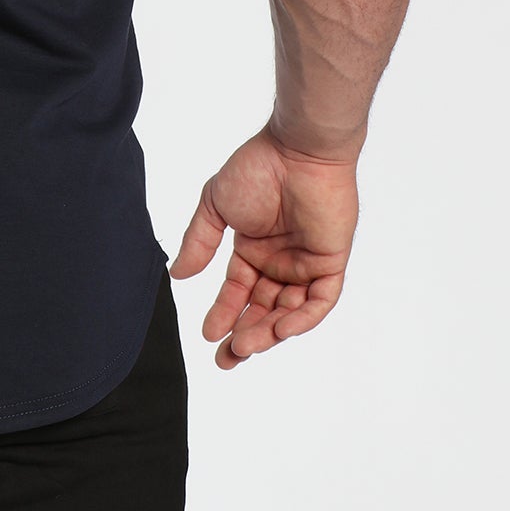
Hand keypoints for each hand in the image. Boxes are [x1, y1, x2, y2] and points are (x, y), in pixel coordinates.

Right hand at [171, 125, 356, 370]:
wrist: (296, 150)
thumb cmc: (256, 168)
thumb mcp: (216, 206)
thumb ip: (199, 241)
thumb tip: (178, 275)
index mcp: (254, 249)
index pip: (238, 292)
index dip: (223, 315)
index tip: (207, 336)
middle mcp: (280, 261)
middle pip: (263, 309)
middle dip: (245, 336)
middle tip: (226, 360)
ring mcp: (307, 263)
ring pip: (289, 311)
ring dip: (268, 332)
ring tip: (245, 347)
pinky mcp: (331, 262)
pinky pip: (319, 300)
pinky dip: (302, 318)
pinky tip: (279, 329)